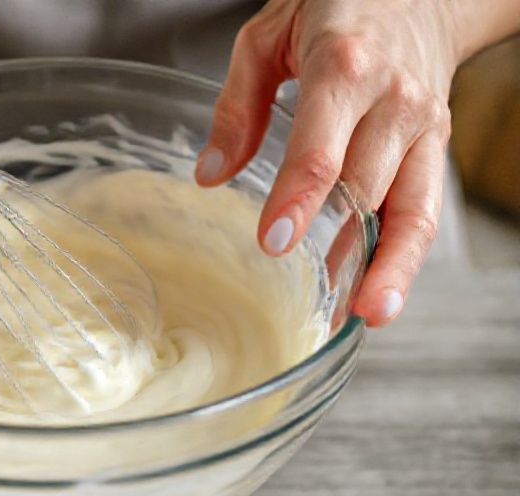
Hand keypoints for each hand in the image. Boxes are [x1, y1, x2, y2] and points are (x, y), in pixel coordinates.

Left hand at [195, 0, 460, 326]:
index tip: (273, 241)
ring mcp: (422, 125)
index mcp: (345, 67)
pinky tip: (378, 290)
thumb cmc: (337, 7)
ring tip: (367, 314)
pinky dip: (405, 252)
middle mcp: (393, 101)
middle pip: (368, 185)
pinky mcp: (436, 145)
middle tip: (316, 298)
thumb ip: (238, 106)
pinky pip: (423, 206)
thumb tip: (210, 174)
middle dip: (343, 245)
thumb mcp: (269, 35)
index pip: (322, 148)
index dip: (298, 199)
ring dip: (392, 265)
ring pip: (414, 206)